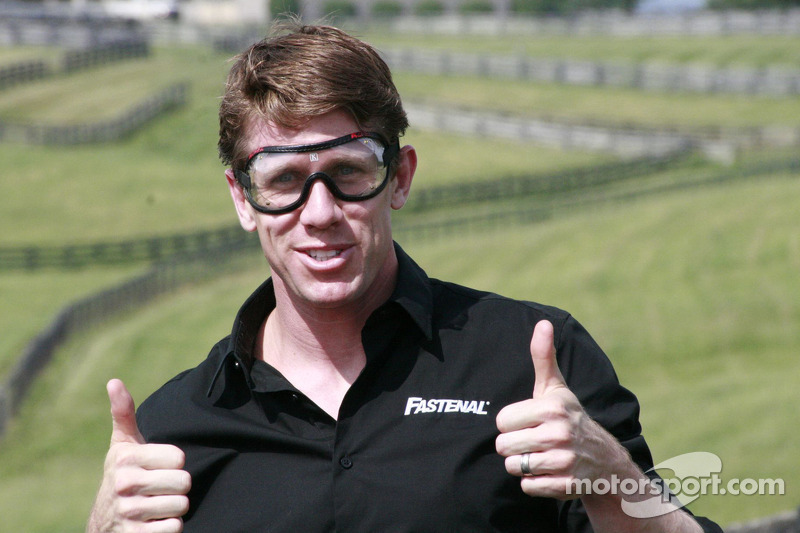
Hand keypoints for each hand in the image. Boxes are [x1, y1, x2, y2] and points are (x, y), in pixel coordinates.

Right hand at [87, 379, 190, 532]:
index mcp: (127, 459)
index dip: (175, 463)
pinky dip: (170, 527)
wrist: (103, 523)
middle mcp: (126, 485)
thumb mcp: (122, 446)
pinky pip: (175, 528)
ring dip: (174, 508)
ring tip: (157, 505)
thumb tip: (114, 381)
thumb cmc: (122, 476)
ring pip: (181, 506)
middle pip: (184, 483)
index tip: (159, 466)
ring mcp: (130, 513)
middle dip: (177, 487)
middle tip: (161, 488)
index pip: (179, 458)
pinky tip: (154, 523)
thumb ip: (123, 414)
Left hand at [495, 320, 622, 499]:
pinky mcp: (566, 486)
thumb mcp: (556, 388)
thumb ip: (543, 357)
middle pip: (503, 446)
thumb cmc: (570, 418)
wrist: (605, 461)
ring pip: (513, 467)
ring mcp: (564, 462)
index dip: (512, 423)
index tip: (529, 421)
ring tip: (541, 456)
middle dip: (514, 446)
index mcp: (551, 408)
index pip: (501, 421)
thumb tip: (542, 323)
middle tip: (534, 441)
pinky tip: (550, 472)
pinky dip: (534, 483)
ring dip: (523, 465)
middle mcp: (559, 434)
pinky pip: (527, 486)